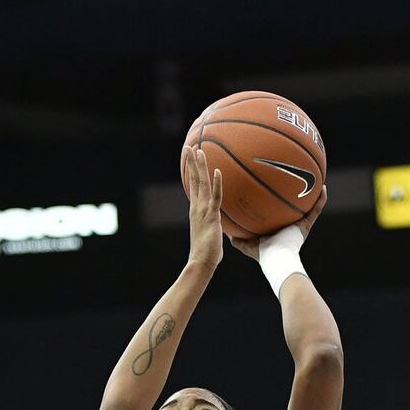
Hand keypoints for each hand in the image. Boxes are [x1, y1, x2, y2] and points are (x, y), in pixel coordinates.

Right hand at [183, 145, 223, 272]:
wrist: (201, 261)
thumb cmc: (207, 252)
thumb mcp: (211, 234)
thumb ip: (214, 225)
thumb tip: (221, 225)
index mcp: (196, 210)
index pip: (193, 186)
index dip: (191, 171)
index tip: (190, 158)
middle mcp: (197, 207)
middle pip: (193, 180)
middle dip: (191, 163)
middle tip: (189, 147)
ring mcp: (203, 210)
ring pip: (201, 184)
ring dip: (200, 167)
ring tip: (199, 151)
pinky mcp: (211, 216)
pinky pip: (215, 196)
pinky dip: (216, 183)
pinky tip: (217, 171)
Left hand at [227, 185, 327, 261]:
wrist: (276, 260)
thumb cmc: (262, 254)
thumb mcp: (246, 244)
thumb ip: (236, 238)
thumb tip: (225, 230)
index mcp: (277, 229)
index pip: (277, 213)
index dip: (277, 204)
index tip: (276, 190)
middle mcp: (289, 226)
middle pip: (293, 207)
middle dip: (295, 195)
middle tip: (296, 179)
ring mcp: (299, 226)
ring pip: (307, 206)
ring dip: (312, 193)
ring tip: (316, 178)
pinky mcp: (306, 227)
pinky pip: (316, 211)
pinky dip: (321, 200)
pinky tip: (324, 188)